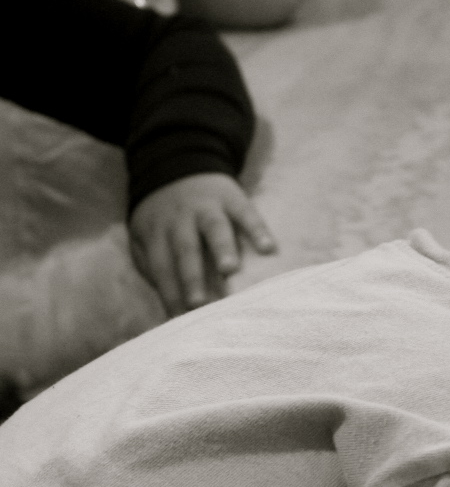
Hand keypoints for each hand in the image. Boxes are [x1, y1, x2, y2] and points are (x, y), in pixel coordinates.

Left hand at [129, 173, 276, 314]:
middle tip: (198, 304)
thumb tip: (168, 309)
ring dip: (221, 248)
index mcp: (156, 232)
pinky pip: (245, 212)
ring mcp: (206, 206)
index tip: (179, 321)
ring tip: (229, 269)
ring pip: (213, 227)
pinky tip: (268, 248)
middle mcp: (179, 219)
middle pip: (184, 249)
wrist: (177, 164)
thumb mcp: (145, 236)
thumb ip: (153, 268)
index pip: (161, 267)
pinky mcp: (232, 197)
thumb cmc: (164, 218)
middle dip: (191, 276)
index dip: (170, 294)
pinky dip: (256, 229)